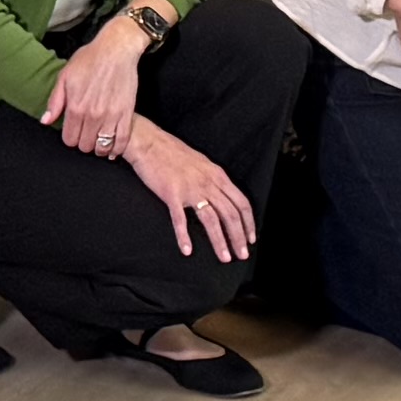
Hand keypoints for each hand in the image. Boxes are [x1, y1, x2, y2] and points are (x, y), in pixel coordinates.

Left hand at [47, 17, 150, 157]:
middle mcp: (92, 115)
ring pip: (102, 147)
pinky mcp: (126, 114)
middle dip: (84, 142)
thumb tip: (46, 121)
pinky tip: (113, 146)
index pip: (69, 139)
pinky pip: (122, 141)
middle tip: (86, 133)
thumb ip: (55, 101)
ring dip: (99, 147)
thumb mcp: (65, 76)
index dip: (70, 137)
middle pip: (85, 146)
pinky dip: (117, 148)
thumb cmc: (90, 59)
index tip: (74, 131)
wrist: (116, 49)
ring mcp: (111, 116)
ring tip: (98, 139)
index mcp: (75, 107)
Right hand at [127, 117, 254, 263]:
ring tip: (224, 258)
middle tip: (242, 255)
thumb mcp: (202, 163)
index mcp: (217, 175)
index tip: (250, 239)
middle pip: (230, 214)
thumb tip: (223, 196)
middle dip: (238, 237)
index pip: (241, 203)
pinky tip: (187, 250)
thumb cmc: (173, 153)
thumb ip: (214, 180)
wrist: (149, 143)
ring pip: (211, 220)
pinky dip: (184, 236)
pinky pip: (180, 219)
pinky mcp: (171, 194)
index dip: (248, 223)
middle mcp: (208, 183)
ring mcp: (190, 189)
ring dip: (219, 241)